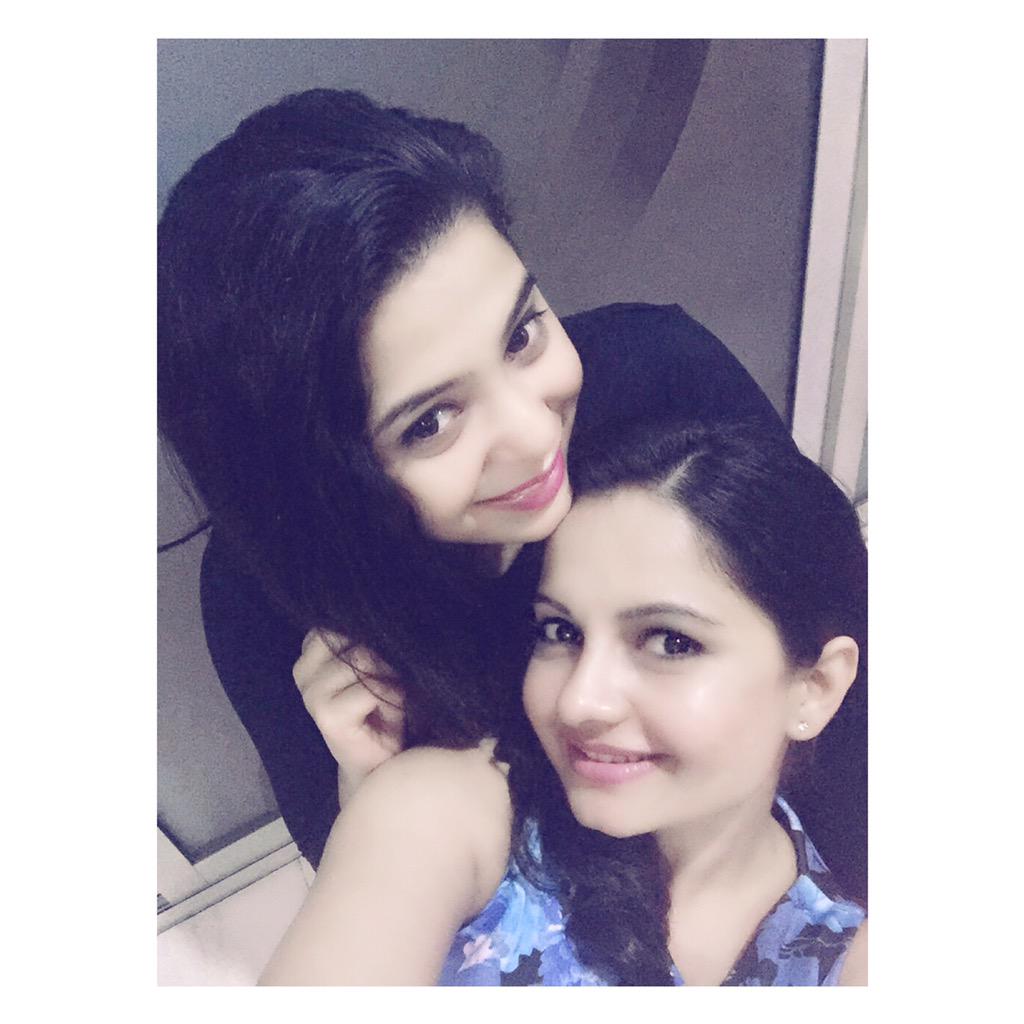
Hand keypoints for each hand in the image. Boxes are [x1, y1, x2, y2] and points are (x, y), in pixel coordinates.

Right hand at [293, 629, 404, 804]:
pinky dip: (388, 697)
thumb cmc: (378, 710)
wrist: (377, 762)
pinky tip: (384, 714)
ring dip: (386, 680)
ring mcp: (313, 697)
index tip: (371, 669)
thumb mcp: (371, 668)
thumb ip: (365, 646)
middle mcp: (304, 674)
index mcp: (309, 660)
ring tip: (383, 702)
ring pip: (362, 660)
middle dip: (379, 661)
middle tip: (382, 688)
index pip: (335, 626)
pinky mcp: (328, 717)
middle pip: (354, 642)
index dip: (364, 641)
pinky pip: (370, 688)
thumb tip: (381, 627)